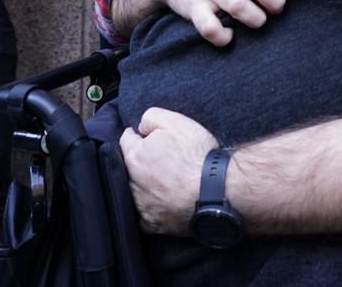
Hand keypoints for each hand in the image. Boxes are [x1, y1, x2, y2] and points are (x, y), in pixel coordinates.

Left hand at [119, 108, 219, 234]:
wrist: (216, 190)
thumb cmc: (196, 155)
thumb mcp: (175, 121)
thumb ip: (151, 117)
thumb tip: (140, 127)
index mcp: (134, 156)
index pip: (126, 139)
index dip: (139, 135)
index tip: (149, 136)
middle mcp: (131, 183)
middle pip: (128, 167)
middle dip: (140, 160)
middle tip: (161, 158)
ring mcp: (141, 206)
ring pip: (134, 191)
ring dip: (143, 184)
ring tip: (165, 179)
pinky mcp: (152, 224)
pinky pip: (144, 214)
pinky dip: (150, 207)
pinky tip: (164, 199)